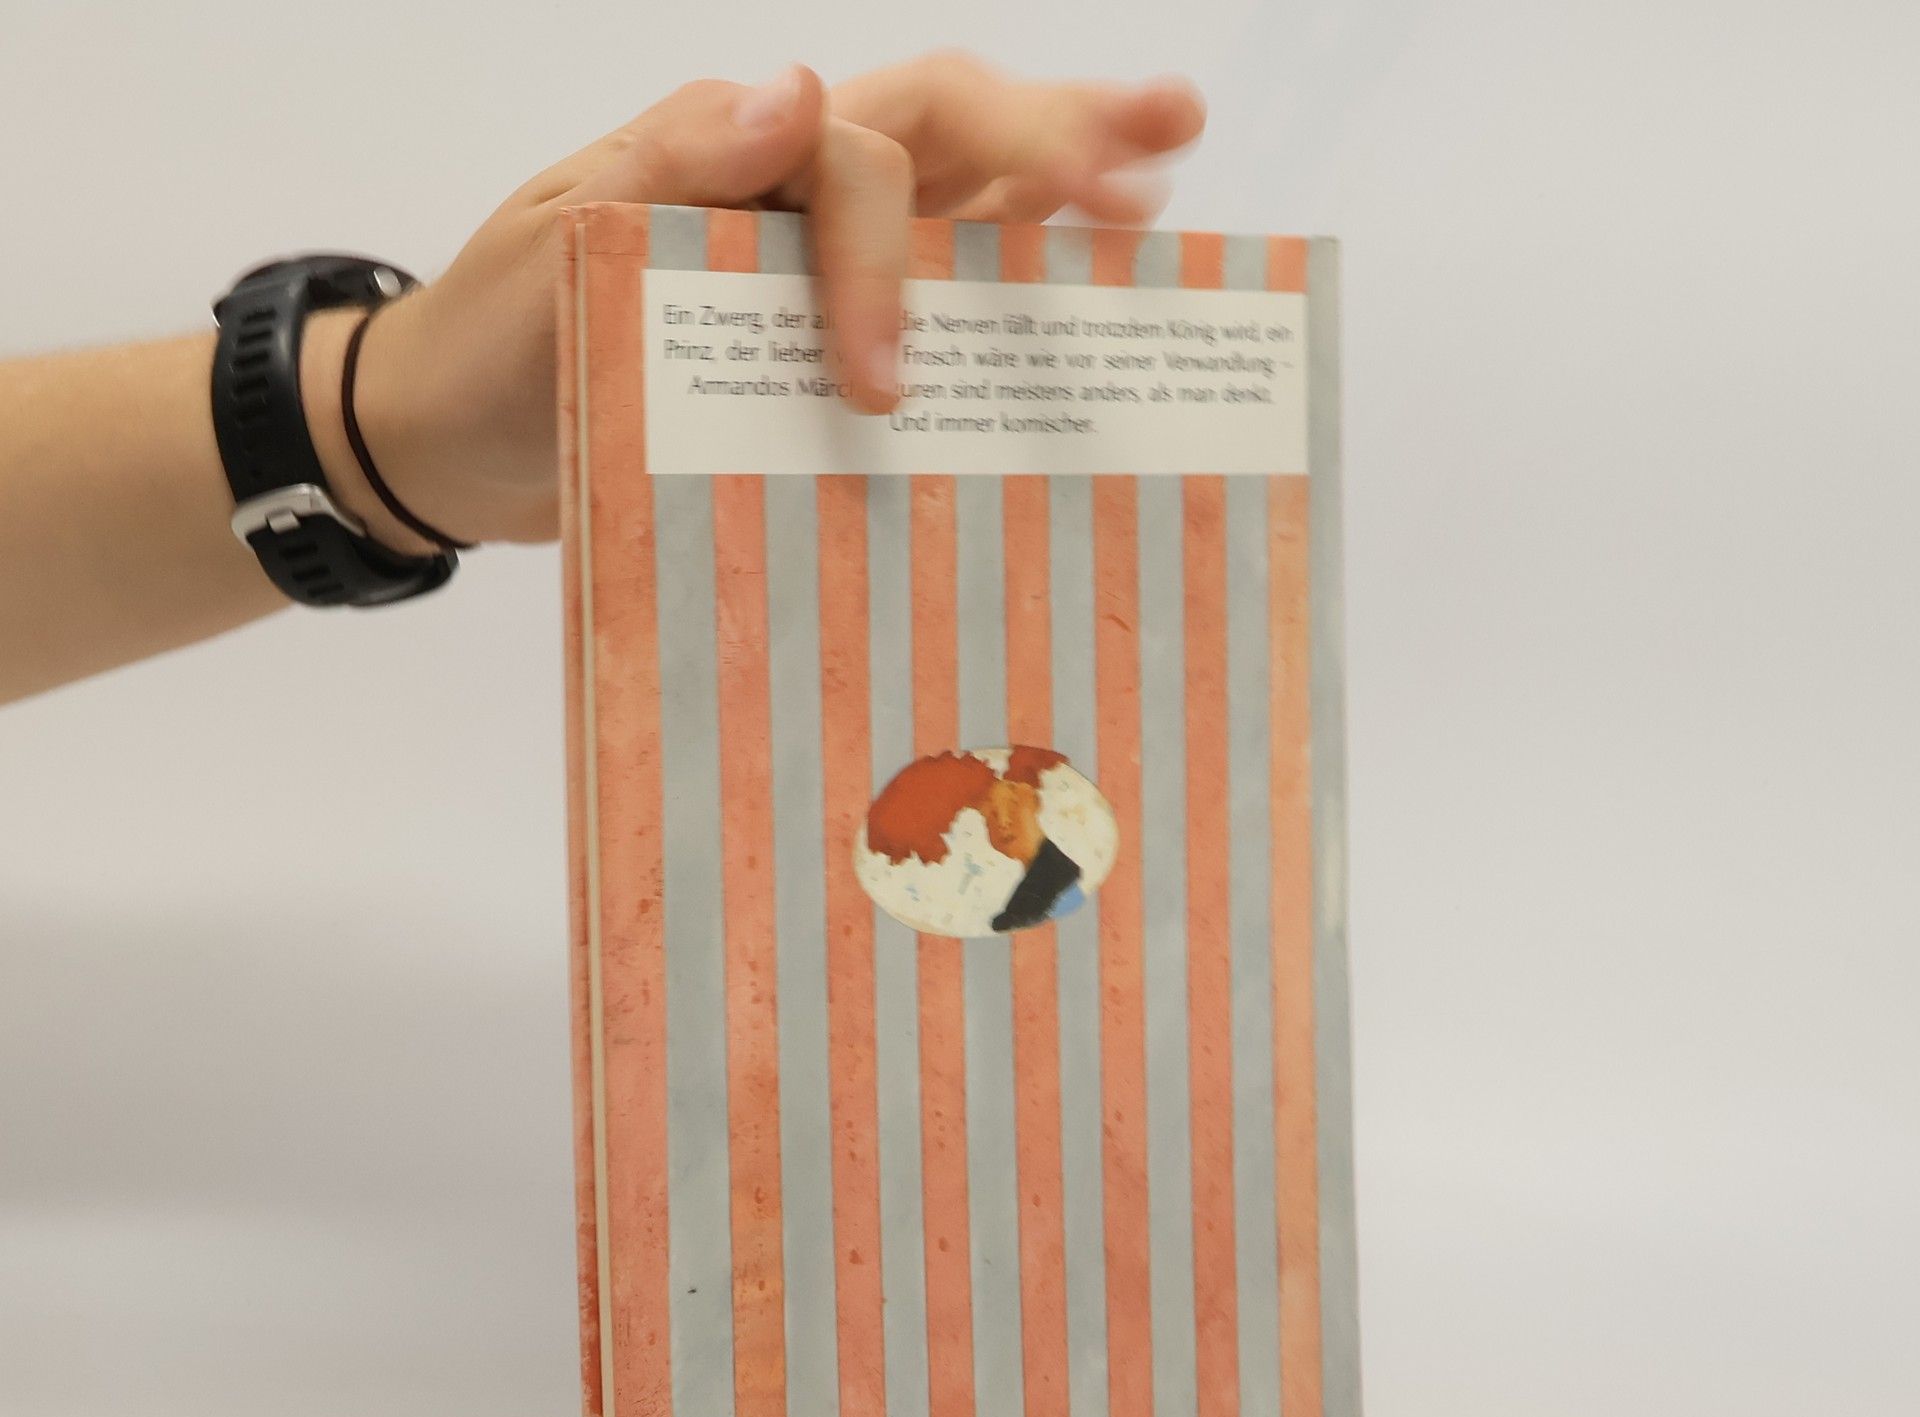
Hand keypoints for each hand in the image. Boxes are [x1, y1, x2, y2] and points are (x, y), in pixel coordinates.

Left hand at [303, 54, 1204, 550]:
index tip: (882, 387)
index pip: (850, 158)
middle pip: (943, 126)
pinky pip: (936, 293)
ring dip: (1063, 180)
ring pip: (961, 194)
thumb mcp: (550, 254)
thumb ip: (664, 172)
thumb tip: (794, 90)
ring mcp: (813, 256)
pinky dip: (1013, 281)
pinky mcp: (821, 332)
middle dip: (1054, 130)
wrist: (451, 440)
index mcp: (723, 154)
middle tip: (1160, 149)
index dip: (886, 260)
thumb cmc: (489, 350)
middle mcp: (786, 187)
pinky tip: (1086, 281)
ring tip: (1161, 186)